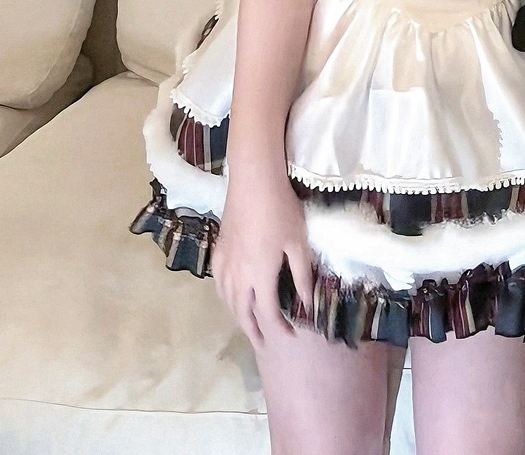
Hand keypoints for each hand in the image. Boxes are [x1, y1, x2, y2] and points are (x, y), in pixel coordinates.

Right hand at [212, 167, 314, 346]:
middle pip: (242, 314)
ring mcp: (224, 263)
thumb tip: (306, 304)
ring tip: (250, 324)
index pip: (268, 314)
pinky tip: (232, 296)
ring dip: (238, 316)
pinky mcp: (218, 250)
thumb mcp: (298, 244)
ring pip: (227, 301)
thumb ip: (301, 277)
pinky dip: (226, 298)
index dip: (279, 330)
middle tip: (264, 343)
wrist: (254, 182)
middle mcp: (238, 276)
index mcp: (260, 276)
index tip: (290, 337)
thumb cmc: (281, 210)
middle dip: (254, 332)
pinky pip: (218, 284)